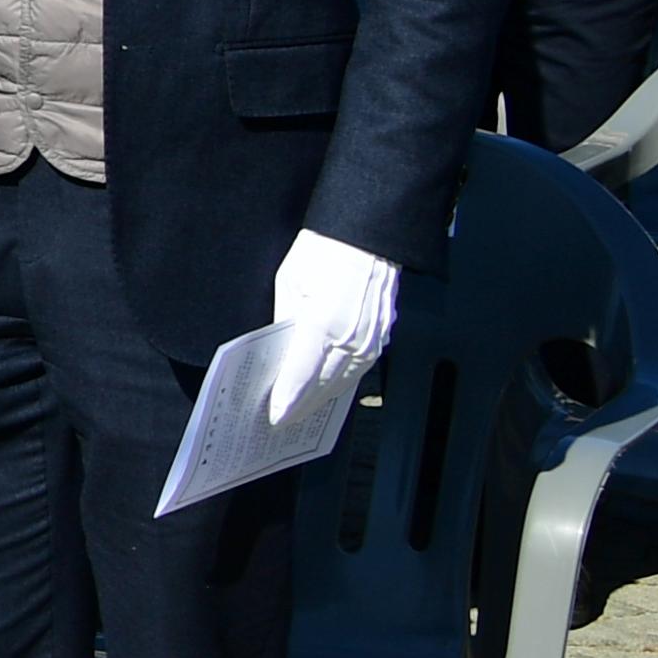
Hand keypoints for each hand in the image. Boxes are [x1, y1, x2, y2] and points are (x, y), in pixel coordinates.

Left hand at [265, 231, 401, 417]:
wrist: (369, 235)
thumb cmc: (324, 250)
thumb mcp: (290, 283)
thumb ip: (285, 321)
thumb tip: (279, 351)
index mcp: (323, 323)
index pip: (301, 373)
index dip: (287, 398)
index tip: (275, 415)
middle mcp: (351, 338)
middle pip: (323, 384)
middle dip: (301, 405)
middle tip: (281, 421)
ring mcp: (371, 340)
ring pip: (343, 382)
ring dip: (321, 399)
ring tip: (301, 412)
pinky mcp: (382, 337)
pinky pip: (359, 370)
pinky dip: (340, 383)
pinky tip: (326, 389)